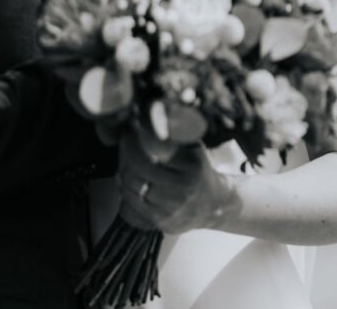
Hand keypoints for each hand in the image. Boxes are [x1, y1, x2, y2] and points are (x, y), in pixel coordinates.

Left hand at [118, 132, 238, 233]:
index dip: (133, 140)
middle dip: (126, 154)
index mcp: (191, 166)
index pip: (150, 152)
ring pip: (132, 188)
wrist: (213, 204)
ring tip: (125, 161)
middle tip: (124, 144)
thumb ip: (173, 131)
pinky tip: (127, 180)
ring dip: (123, 172)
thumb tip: (149, 112)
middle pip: (139, 170)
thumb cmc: (198, 168)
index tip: (129, 129)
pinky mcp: (163, 223)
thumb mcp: (192, 146)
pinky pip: (132, 206)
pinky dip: (126, 191)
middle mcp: (183, 189)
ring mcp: (172, 209)